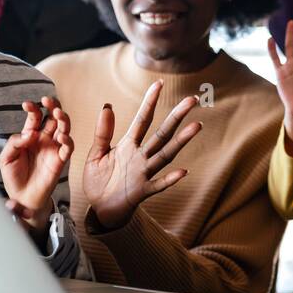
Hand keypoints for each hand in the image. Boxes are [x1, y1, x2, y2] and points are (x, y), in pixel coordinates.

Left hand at [0, 97, 72, 235]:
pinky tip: (61, 137)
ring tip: (58, 113)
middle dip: (53, 106)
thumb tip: (30, 134)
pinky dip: (67, 140)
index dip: (33, 108)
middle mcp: (44, 139)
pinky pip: (68, 148)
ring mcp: (53, 148)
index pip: (35, 117)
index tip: (27, 104)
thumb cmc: (13, 176)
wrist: (21, 197)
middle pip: (53, 118)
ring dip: (63, 119)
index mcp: (30, 135)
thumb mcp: (6, 157)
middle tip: (48, 100)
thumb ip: (15, 142)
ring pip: (64, 128)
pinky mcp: (60, 160)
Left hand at [81, 82, 201, 230]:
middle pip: (162, 133)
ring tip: (196, 126)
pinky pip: (158, 185)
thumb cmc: (99, 181)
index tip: (159, 83)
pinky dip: (170, 179)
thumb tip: (107, 106)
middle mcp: (141, 156)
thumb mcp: (96, 153)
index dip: (150, 102)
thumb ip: (103, 132)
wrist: (99, 210)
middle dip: (177, 116)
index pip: (143, 119)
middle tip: (192, 100)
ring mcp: (144, 173)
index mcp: (129, 145)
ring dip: (181, 141)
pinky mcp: (142, 191)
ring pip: (165, 154)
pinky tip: (183, 171)